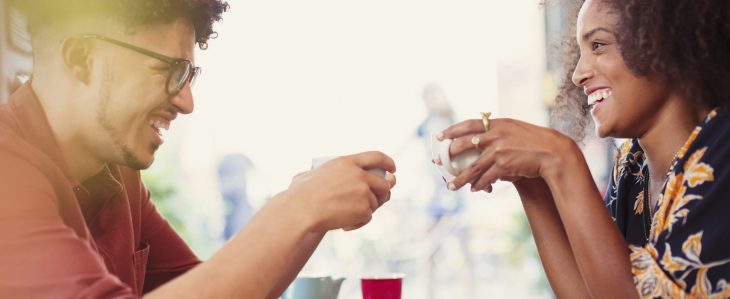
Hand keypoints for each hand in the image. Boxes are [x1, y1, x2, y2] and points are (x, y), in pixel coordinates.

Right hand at [285, 151, 396, 231]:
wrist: (300, 211)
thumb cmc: (299, 195)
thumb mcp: (311, 174)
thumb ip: (322, 173)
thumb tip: (315, 174)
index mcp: (347, 162)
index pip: (376, 157)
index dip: (388, 162)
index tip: (393, 169)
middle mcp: (359, 175)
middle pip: (384, 183)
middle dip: (384, 192)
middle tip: (378, 199)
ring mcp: (363, 192)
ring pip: (376, 202)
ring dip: (366, 210)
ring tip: (347, 215)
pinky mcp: (364, 209)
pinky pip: (367, 217)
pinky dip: (357, 222)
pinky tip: (343, 224)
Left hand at [438, 118, 575, 191]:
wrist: (554, 153)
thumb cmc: (535, 142)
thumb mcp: (516, 130)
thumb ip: (498, 132)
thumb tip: (480, 140)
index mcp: (498, 123)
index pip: (469, 124)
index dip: (452, 130)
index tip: (439, 135)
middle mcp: (496, 134)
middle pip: (464, 144)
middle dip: (448, 155)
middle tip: (438, 162)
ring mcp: (499, 149)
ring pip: (473, 167)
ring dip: (461, 179)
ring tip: (451, 186)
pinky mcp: (504, 164)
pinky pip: (486, 177)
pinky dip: (480, 185)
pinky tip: (476, 189)